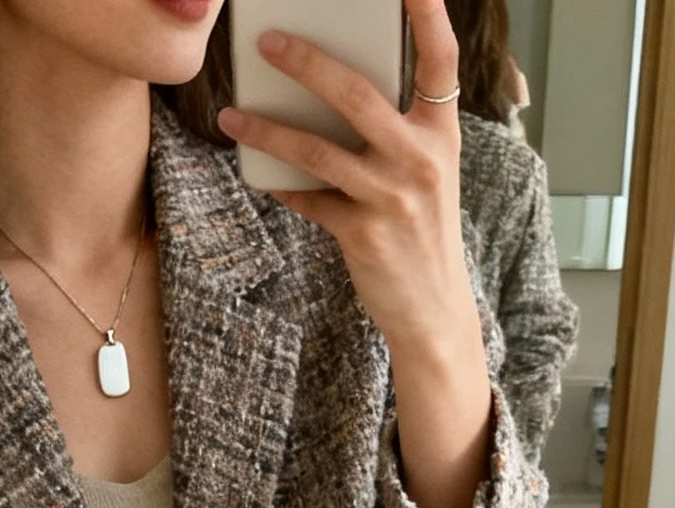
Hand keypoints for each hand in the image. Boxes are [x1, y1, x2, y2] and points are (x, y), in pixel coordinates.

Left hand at [218, 0, 491, 507]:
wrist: (433, 312)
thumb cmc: (421, 233)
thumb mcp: (422, 174)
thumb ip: (392, 131)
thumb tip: (325, 92)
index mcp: (441, 134)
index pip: (440, 62)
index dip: (427, 15)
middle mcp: (421, 160)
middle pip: (358, 94)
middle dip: (307, 62)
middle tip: (267, 39)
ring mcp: (393, 198)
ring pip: (319, 148)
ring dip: (268, 128)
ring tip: (233, 113)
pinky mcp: (363, 234)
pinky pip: (309, 198)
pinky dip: (280, 184)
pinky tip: (256, 169)